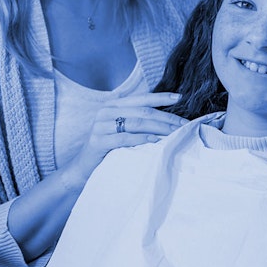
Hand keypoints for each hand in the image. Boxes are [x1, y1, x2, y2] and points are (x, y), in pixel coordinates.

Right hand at [64, 92, 187, 186]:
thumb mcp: (121, 130)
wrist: (82, 169)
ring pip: (136, 123)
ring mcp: (100, 126)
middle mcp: (105, 112)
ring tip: (175, 133)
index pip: (141, 98)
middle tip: (184, 124)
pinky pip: (124, 138)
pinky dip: (142, 139)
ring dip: (159, 128)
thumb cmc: (107, 150)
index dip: (161, 97)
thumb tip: (166, 119)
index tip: (180, 97)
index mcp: (112, 105)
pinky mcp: (97, 141)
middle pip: (143, 112)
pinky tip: (156, 141)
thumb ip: (137, 121)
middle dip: (166, 117)